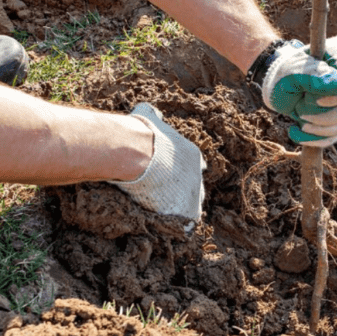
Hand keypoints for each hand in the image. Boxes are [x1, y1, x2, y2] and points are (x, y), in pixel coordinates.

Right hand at [109, 103, 205, 229]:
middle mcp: (198, 174)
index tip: (168, 177)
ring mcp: (195, 193)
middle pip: (194, 188)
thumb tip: (146, 109)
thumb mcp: (148, 117)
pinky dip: (177, 226)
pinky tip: (166, 225)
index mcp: (192, 154)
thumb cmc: (140, 134)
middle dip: (182, 192)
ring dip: (179, 210)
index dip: (179, 174)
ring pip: (192, 206)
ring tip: (165, 214)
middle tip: (164, 198)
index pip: (193, 167)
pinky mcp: (188, 210)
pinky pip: (186, 223)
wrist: (138, 154)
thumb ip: (151, 115)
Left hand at [257, 36, 336, 146]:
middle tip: (300, 116)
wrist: (282, 82)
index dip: (335, 99)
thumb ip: (313, 74)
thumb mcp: (292, 70)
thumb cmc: (285, 72)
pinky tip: (302, 135)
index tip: (314, 102)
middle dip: (325, 118)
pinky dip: (321, 139)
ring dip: (321, 130)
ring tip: (300, 126)